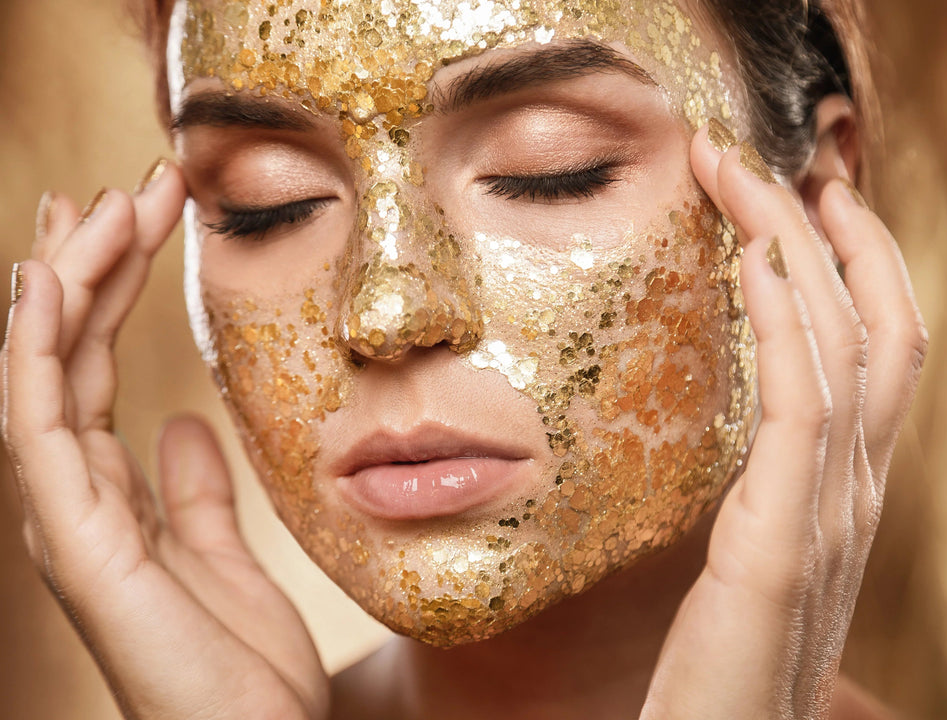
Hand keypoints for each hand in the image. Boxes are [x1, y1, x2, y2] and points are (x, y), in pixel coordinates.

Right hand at [3, 165, 328, 719]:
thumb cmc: (240, 670)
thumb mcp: (223, 555)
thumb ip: (196, 493)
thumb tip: (182, 426)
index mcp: (113, 496)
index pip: (98, 370)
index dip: (111, 293)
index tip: (139, 218)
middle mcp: (77, 500)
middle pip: (68, 360)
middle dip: (84, 270)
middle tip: (110, 187)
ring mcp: (69, 522)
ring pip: (44, 378)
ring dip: (59, 288)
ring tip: (82, 207)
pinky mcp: (78, 546)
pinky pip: (41, 431)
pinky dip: (36, 354)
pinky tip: (45, 284)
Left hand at [640, 133, 927, 718]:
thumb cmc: (720, 670)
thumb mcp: (755, 566)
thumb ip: (767, 501)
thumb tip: (749, 447)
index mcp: (845, 493)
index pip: (879, 349)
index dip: (855, 264)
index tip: (801, 200)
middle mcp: (854, 494)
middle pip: (874, 325)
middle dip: (827, 231)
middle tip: (770, 160)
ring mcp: (830, 517)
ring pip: (845, 345)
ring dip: (796, 247)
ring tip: (750, 177)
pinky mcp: (780, 543)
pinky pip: (800, 404)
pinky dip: (785, 320)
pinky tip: (752, 258)